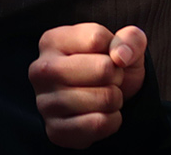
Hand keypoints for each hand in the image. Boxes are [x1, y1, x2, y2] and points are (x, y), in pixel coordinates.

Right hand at [29, 23, 146, 148]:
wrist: (102, 101)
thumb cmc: (109, 66)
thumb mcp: (125, 44)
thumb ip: (130, 39)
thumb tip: (121, 56)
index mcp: (51, 41)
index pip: (96, 38)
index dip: (114, 50)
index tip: (108, 58)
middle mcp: (40, 71)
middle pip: (103, 69)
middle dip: (117, 76)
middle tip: (109, 80)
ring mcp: (44, 103)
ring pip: (104, 99)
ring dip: (115, 100)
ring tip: (104, 96)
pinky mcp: (55, 131)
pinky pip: (99, 125)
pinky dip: (112, 121)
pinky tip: (102, 114)